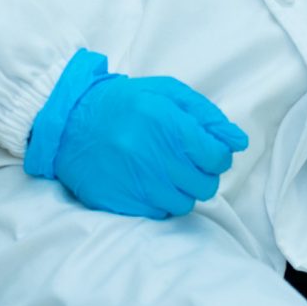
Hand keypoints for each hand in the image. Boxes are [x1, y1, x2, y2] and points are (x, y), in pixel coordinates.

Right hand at [28, 52, 248, 218]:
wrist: (68, 123)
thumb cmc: (122, 104)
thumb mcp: (165, 93)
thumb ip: (205, 115)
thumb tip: (238, 141)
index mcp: (166, 123)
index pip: (216, 156)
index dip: (216, 154)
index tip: (206, 150)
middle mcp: (153, 156)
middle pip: (205, 184)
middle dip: (200, 173)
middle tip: (182, 159)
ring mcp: (138, 183)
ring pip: (184, 202)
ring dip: (180, 188)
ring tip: (162, 170)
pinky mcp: (124, 202)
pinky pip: (160, 213)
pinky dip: (159, 200)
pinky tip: (146, 181)